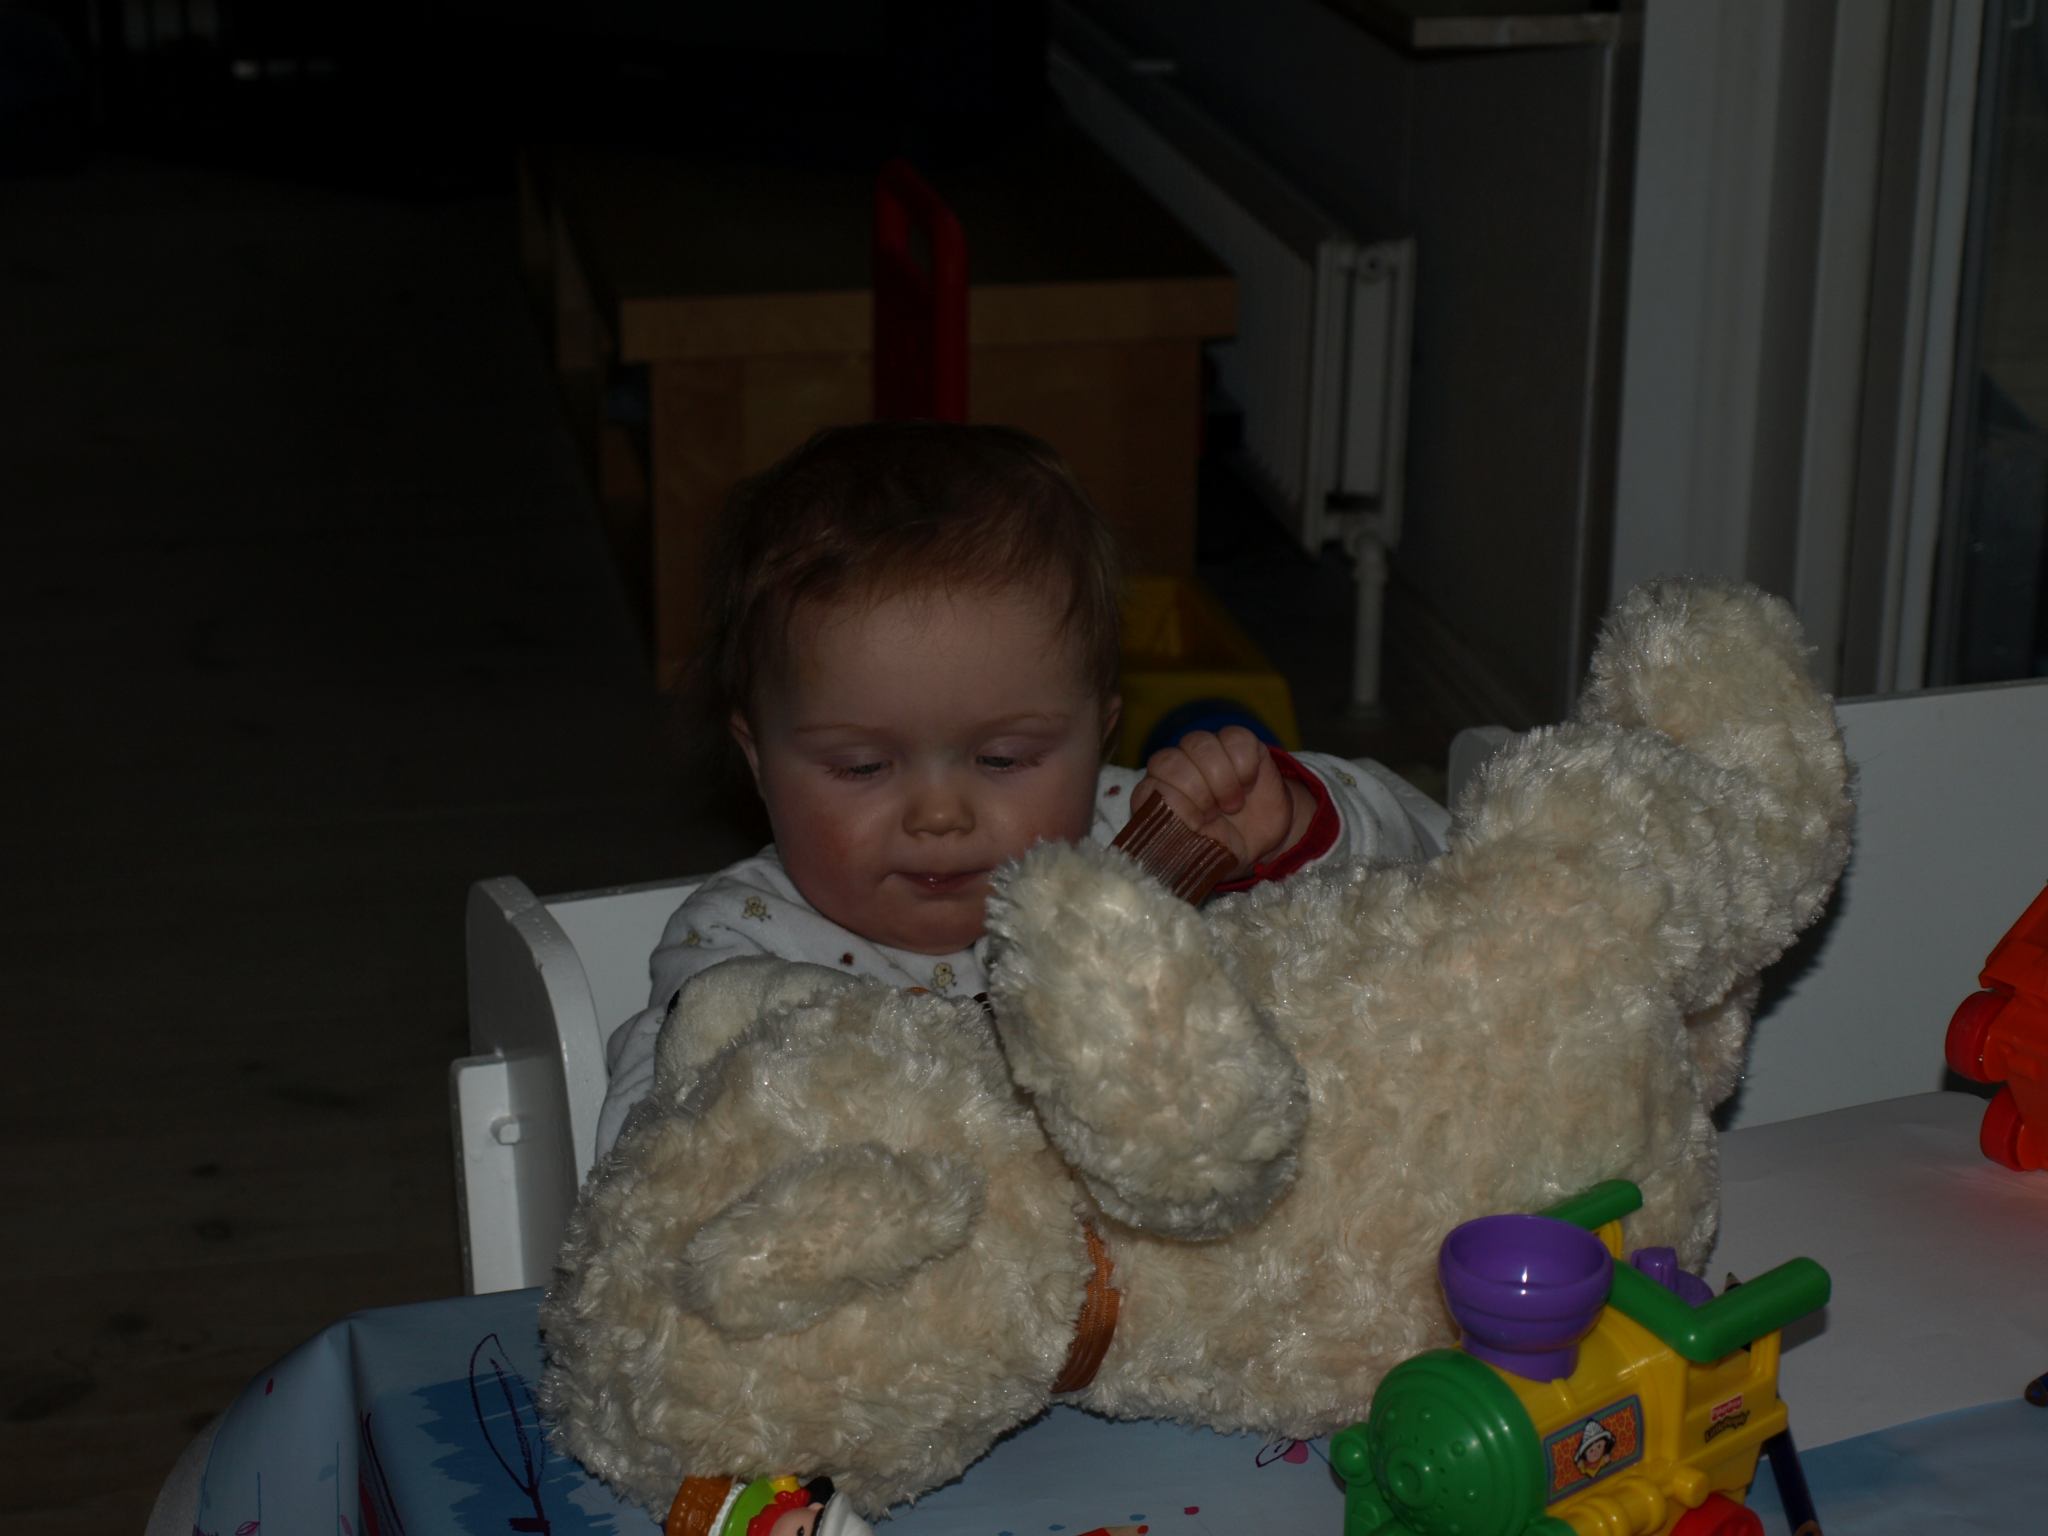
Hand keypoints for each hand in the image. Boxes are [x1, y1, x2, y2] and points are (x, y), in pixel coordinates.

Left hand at [1132, 727, 1315, 878]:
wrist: (1264, 841)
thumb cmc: (1221, 849)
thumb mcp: (1197, 858)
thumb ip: (1174, 844)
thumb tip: (1162, 834)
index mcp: (1156, 796)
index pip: (1150, 785)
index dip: (1176, 803)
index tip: (1197, 825)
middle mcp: (1175, 768)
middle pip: (1170, 760)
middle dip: (1198, 791)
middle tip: (1217, 813)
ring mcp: (1204, 751)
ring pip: (1200, 743)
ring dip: (1222, 778)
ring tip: (1233, 803)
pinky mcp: (1236, 742)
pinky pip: (1235, 737)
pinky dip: (1246, 764)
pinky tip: (1249, 783)